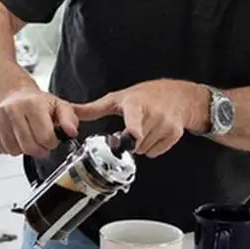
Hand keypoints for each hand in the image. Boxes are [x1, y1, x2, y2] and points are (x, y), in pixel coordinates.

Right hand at [0, 87, 78, 157]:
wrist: (14, 92)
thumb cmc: (40, 103)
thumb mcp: (62, 106)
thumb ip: (77, 116)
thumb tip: (79, 127)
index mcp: (34, 104)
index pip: (46, 137)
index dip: (52, 143)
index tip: (52, 138)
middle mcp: (15, 108)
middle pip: (30, 146)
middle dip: (40, 149)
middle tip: (42, 143)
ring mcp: (0, 116)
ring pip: (15, 150)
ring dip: (25, 149)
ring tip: (30, 138)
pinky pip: (3, 148)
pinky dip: (12, 148)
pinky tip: (17, 137)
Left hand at [73, 79, 207, 157]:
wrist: (178, 95)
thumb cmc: (146, 95)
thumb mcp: (118, 98)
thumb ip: (94, 109)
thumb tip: (71, 112)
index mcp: (136, 104)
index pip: (135, 118)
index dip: (134, 128)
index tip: (134, 135)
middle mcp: (153, 113)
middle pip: (133, 143)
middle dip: (129, 140)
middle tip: (132, 126)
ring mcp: (166, 124)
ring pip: (143, 150)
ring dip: (140, 145)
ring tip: (144, 128)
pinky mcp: (175, 134)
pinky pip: (155, 152)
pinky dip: (152, 148)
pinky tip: (154, 133)